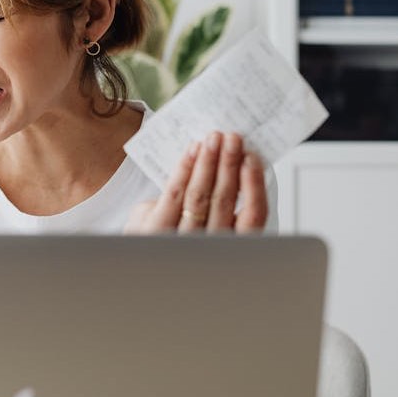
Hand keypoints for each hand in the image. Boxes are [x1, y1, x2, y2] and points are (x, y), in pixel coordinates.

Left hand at [125, 131, 266, 233]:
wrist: (142, 258)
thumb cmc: (176, 235)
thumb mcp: (204, 223)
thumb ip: (219, 201)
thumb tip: (225, 162)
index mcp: (230, 244)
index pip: (253, 217)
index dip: (255, 186)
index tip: (252, 158)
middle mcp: (210, 246)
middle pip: (224, 201)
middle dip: (230, 164)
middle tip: (233, 138)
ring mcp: (182, 240)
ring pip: (201, 196)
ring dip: (209, 162)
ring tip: (213, 139)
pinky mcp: (157, 230)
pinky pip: (176, 194)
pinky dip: (186, 168)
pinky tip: (193, 151)